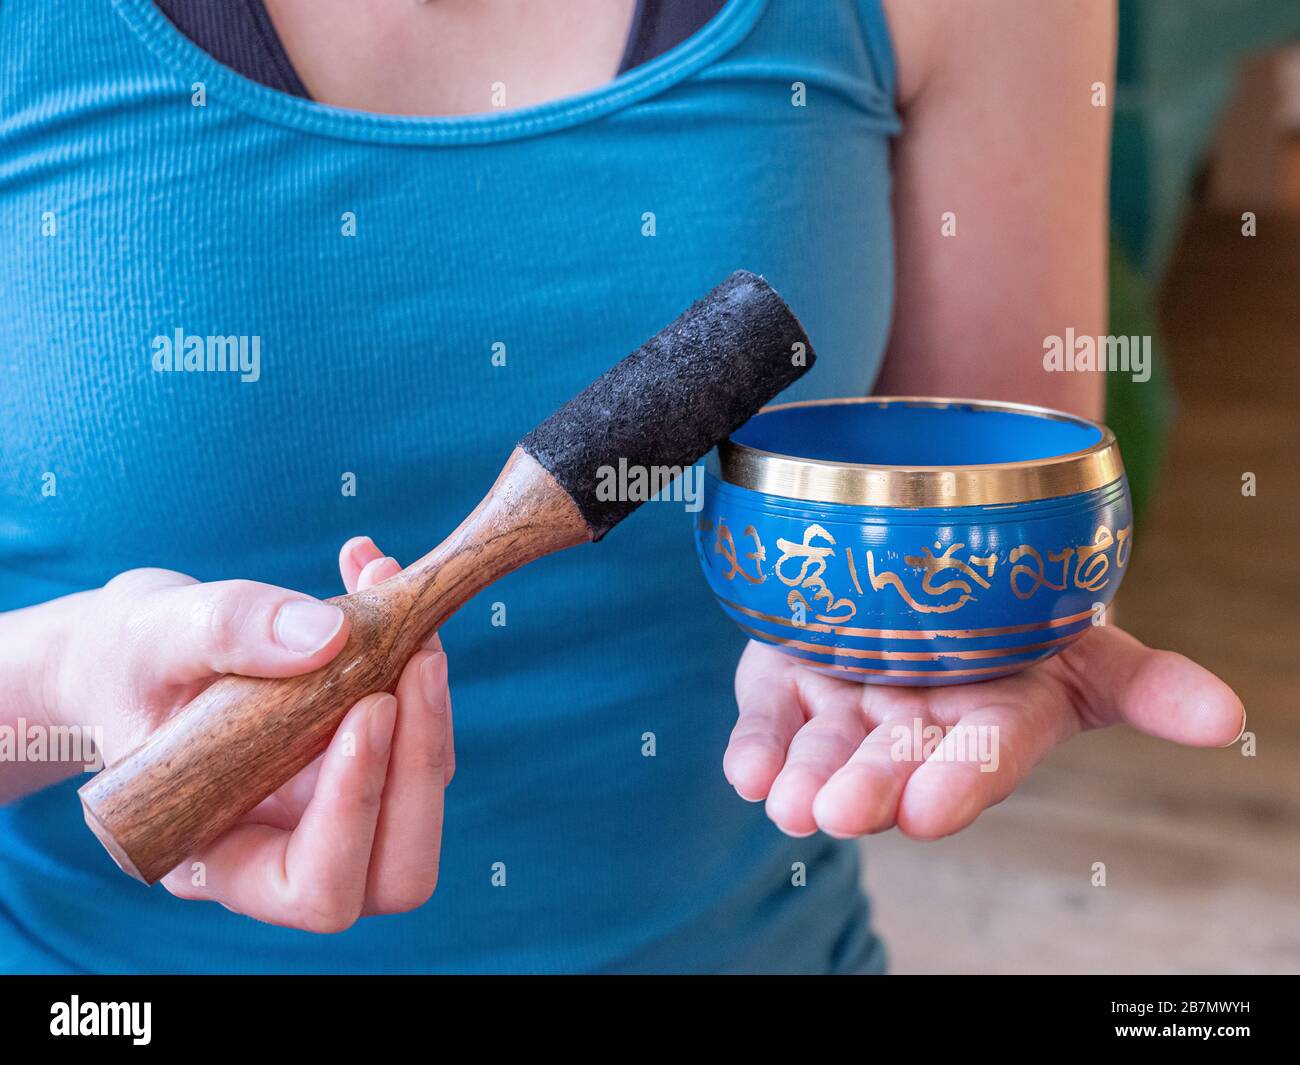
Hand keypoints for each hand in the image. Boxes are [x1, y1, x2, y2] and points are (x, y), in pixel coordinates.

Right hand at [49, 536, 451, 930]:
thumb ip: (230, 630)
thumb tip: (331, 635)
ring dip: (431, 708)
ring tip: (398, 605)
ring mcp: (330, 809)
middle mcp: (284, 850)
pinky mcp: (361, 760)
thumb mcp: (152, 636)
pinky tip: (376, 578)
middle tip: (418, 657)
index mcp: (217, 859)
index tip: (369, 706)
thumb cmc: (122, 661)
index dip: (356, 811)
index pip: (314, 887)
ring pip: (419, 798)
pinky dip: (415, 660)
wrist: (131, 651)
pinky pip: (415, 732)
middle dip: (420, 764)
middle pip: (395, 868)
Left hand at [723, 626, 1243, 839]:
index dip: (959, 782)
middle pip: (893, 760)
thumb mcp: (1083, 642)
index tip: (928, 811)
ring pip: (826, 751)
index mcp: (988, 719)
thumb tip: (1230, 720)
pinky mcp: (789, 684)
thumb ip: (1145, 684)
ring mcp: (848, 705)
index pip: (980, 756)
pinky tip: (748, 773)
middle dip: (868, 787)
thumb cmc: (1020, 617)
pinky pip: (769, 721)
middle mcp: (915, 723)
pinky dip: (756, 747)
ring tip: (789, 805)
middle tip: (838, 814)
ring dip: (806, 778)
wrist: (935, 569)